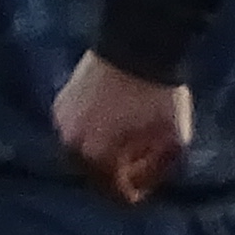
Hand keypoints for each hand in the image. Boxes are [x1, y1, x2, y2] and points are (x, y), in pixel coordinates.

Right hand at [51, 49, 193, 202]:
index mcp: (95, 156)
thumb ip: (159, 166)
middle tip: (139, 160)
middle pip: (96, 173)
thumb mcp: (174, 135)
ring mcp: (62, 121)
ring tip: (126, 139)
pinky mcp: (61, 102)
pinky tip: (113, 120)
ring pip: (83, 151)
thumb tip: (146, 179)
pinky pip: (76, 129)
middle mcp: (70, 143)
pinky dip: (93, 131)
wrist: (137, 43)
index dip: (137, 190)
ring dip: (104, 151)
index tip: (150, 180)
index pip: (115, 191)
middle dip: (118, 170)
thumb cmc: (157, 93)